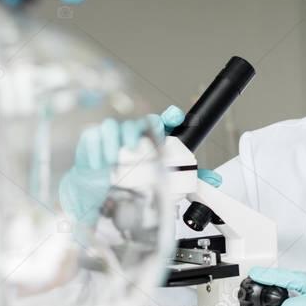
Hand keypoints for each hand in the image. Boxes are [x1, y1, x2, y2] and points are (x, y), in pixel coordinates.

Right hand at [60, 105, 220, 224]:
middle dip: (139, 129)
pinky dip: (96, 149)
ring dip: (115, 139)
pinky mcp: (91, 141)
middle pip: (138, 123)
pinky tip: (100, 162)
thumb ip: (188, 179)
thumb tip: (214, 178)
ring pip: (114, 126)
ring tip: (116, 156)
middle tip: (138, 145)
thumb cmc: (129, 179)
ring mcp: (111, 137)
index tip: (175, 116)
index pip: (162, 123)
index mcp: (150, 139)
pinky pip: (93, 136)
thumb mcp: (159, 181)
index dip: (169, 117)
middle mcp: (132, 135)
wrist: (97, 190)